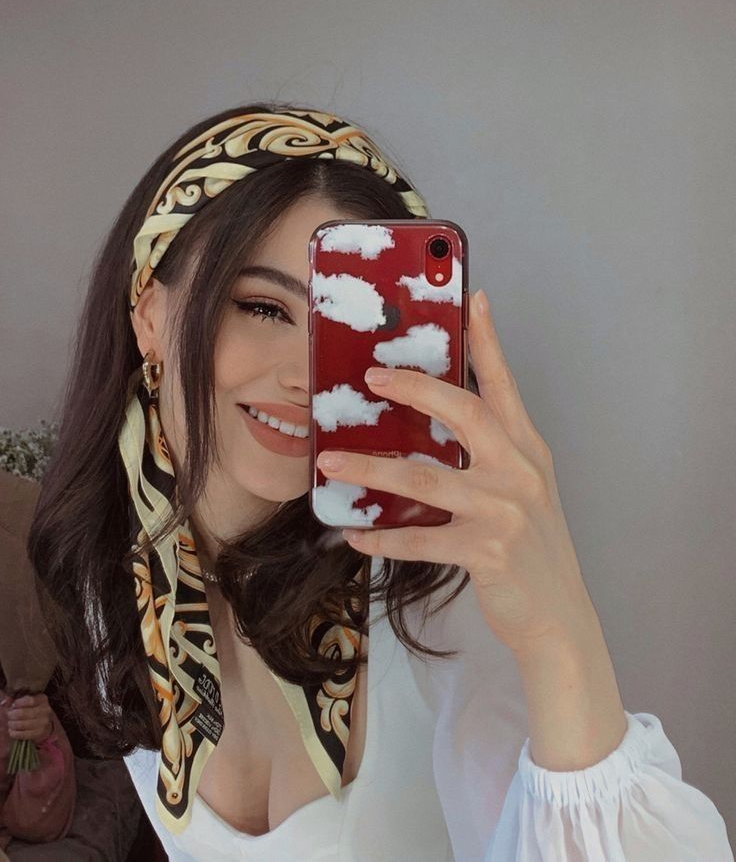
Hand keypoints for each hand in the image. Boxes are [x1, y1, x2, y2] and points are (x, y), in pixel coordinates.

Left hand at [4, 693, 53, 744]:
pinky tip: (11, 731)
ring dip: (12, 724)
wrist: (46, 724)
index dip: (18, 703)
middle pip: (23, 713)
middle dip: (12, 715)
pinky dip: (14, 733)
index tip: (13, 705)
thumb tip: (6, 701)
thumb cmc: (34, 709)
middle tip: (9, 715)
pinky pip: (23, 734)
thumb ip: (17, 700)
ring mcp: (43, 722)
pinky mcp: (39, 733)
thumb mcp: (29, 701)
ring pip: (22, 724)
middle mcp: (45, 710)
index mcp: (42, 699)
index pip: (29, 700)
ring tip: (10, 723)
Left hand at [317, 289, 597, 656]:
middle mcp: (518, 470)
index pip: (504, 384)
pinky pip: (420, 539)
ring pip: (425, 479)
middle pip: (463, 412)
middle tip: (371, 376)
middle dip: (415, 388)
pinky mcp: (485, 551)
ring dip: (371, 469)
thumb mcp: (524, 488)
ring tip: (330, 461)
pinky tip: (354, 533)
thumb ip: (493, 452)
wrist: (559, 616)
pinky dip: (383, 537)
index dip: (487, 340)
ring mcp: (503, 511)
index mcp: (526, 449)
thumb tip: (437, 421)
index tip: (473, 298)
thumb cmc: (532, 547)